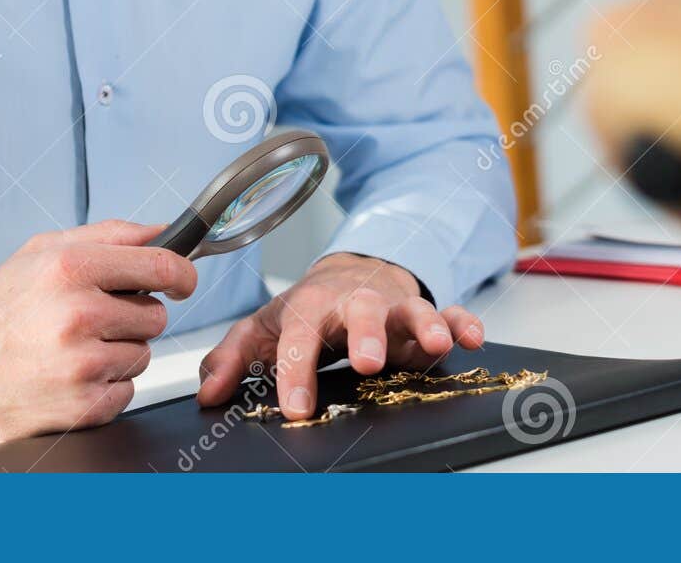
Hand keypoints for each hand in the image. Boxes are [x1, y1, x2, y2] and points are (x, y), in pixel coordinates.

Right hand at [0, 219, 196, 446]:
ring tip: (73, 348)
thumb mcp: (40, 252)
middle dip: (133, 317)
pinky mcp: (82, 405)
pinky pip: (128, 389)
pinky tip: (70, 376)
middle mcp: (77, 314)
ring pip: (143, 354)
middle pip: (156, 315)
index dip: (181, 274)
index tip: (182, 281)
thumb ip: (108, 234)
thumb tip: (164, 230)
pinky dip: (107, 386)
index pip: (161, 265)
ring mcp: (81, 364)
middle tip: (90, 319)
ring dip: (118, 352)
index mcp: (69, 268)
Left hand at [196, 252, 484, 418]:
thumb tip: (207, 392)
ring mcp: (391, 304)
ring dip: (423, 324)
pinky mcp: (422, 310)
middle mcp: (351, 302)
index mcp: (309, 307)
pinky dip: (461, 322)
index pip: (298, 339)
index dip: (295, 372)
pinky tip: (472, 337)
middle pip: (359, 312)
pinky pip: (448, 312)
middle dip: (366, 334)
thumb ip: (233, 357)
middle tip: (368, 361)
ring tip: (433, 345)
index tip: (297, 407)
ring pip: (409, 308)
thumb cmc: (307, 308)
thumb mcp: (263, 328)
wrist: (348, 273)